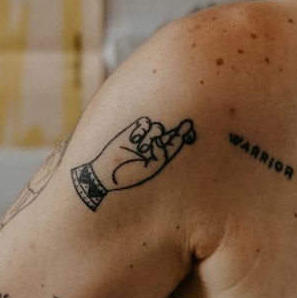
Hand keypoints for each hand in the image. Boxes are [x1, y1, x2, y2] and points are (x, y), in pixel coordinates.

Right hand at [69, 115, 195, 208]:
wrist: (105, 173)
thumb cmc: (129, 175)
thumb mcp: (150, 168)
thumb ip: (161, 155)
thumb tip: (162, 140)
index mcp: (161, 155)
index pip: (176, 143)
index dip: (184, 136)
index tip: (191, 129)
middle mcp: (155, 144)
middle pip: (171, 132)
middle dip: (180, 129)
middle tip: (189, 124)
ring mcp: (144, 136)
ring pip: (157, 127)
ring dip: (151, 135)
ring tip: (141, 148)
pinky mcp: (132, 129)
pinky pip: (145, 122)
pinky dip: (141, 129)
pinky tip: (133, 140)